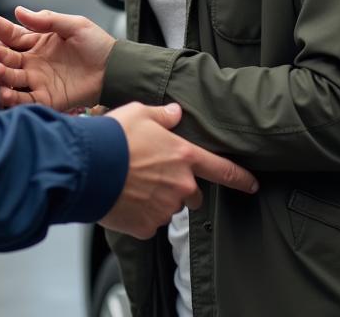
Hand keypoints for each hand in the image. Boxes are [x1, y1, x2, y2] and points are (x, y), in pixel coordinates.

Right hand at [0, 4, 114, 110]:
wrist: (115, 69)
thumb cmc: (95, 44)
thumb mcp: (73, 25)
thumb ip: (47, 20)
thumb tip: (18, 11)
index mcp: (36, 41)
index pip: (10, 32)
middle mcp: (32, 61)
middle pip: (8, 58)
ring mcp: (37, 80)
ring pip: (13, 79)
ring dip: (2, 76)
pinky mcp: (46, 98)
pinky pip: (26, 99)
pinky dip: (14, 98)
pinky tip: (6, 94)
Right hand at [101, 102, 257, 239]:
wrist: (87, 167)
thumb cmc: (113, 137)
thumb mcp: (139, 113)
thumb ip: (162, 115)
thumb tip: (176, 113)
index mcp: (183, 157)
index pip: (222, 170)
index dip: (240, 178)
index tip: (252, 185)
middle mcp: (180, 186)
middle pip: (193, 193)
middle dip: (180, 186)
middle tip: (155, 174)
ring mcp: (164, 209)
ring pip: (168, 207)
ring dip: (157, 199)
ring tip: (132, 183)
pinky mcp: (146, 227)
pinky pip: (149, 222)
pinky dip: (140, 213)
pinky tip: (124, 198)